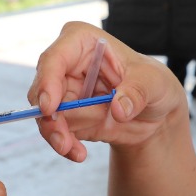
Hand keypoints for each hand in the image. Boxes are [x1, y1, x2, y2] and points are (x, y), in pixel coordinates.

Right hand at [27, 22, 188, 162]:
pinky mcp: (65, 116)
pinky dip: (64, 145)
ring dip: (57, 135)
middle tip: (63, 141)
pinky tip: (78, 154)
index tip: (50, 109)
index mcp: (82, 42)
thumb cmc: (153, 83)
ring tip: (76, 151)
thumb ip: (137, 92)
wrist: (154, 112)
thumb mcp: (154, 82)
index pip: (55, 58)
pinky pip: (55, 131)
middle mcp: (66, 64)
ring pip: (44, 114)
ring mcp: (63, 91)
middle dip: (50, 118)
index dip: (47, 82)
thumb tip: (118, 109)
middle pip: (42, 90)